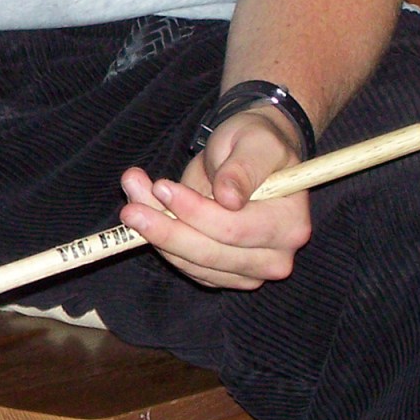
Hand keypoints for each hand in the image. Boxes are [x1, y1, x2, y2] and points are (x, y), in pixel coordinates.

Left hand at [118, 108, 311, 289]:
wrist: (248, 158)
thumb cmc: (255, 145)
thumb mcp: (254, 143)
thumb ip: (243, 168)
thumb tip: (229, 197)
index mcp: (290, 225)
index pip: (234, 229)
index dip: (194, 212)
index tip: (162, 188)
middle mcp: (275, 257)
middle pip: (210, 254)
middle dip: (166, 230)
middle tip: (129, 207)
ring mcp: (248, 272)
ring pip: (191, 264)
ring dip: (156, 234)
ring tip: (132, 197)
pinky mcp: (223, 276)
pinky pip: (185, 266)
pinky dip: (160, 241)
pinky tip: (143, 211)